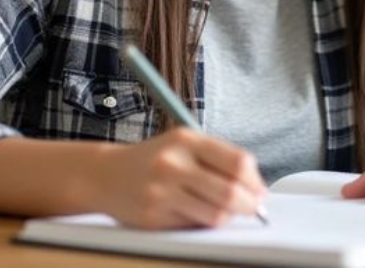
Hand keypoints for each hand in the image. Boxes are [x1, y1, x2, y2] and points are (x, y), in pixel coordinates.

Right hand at [93, 127, 266, 228]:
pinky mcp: (153, 216)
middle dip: (249, 205)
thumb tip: (256, 187)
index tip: (260, 190)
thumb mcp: (184, 144)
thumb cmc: (154, 159)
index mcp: (186, 139)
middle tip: (254, 208)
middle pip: (230, 192)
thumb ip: (218, 159)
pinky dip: (203, 223)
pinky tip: (198, 213)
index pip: (237, 161)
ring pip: (215, 214)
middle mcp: (173, 164)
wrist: (105, 174)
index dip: (255, 180)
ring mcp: (161, 192)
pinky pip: (193, 225)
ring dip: (228, 217)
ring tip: (226, 211)